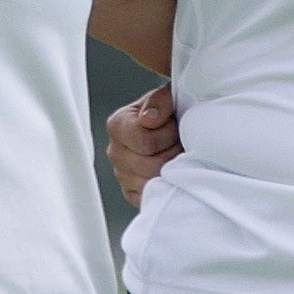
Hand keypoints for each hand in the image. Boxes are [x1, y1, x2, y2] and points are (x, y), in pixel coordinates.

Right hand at [102, 83, 177, 204]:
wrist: (179, 129)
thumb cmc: (173, 112)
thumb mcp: (170, 97)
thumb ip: (159, 101)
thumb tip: (148, 119)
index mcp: (118, 125)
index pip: (145, 142)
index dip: (167, 135)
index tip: (174, 126)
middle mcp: (115, 151)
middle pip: (151, 166)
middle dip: (172, 153)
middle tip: (178, 143)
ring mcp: (122, 175)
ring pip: (153, 183)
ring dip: (171, 169)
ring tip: (175, 154)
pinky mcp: (132, 192)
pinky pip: (150, 196)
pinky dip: (165, 185)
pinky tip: (169, 170)